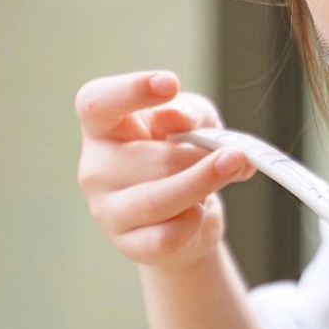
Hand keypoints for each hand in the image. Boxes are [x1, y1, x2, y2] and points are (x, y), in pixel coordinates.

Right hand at [76, 71, 254, 270]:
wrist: (191, 215)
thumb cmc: (184, 155)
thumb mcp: (196, 122)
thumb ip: (189, 113)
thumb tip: (173, 118)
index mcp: (103, 128)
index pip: (96, 104)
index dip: (129, 91)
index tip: (170, 83)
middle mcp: (95, 168)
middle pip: (145, 158)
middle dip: (195, 156)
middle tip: (232, 153)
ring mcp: (107, 210)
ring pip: (155, 201)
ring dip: (202, 183)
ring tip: (232, 167)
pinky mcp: (129, 245)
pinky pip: (166, 237)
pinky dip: (193, 221)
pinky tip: (200, 210)